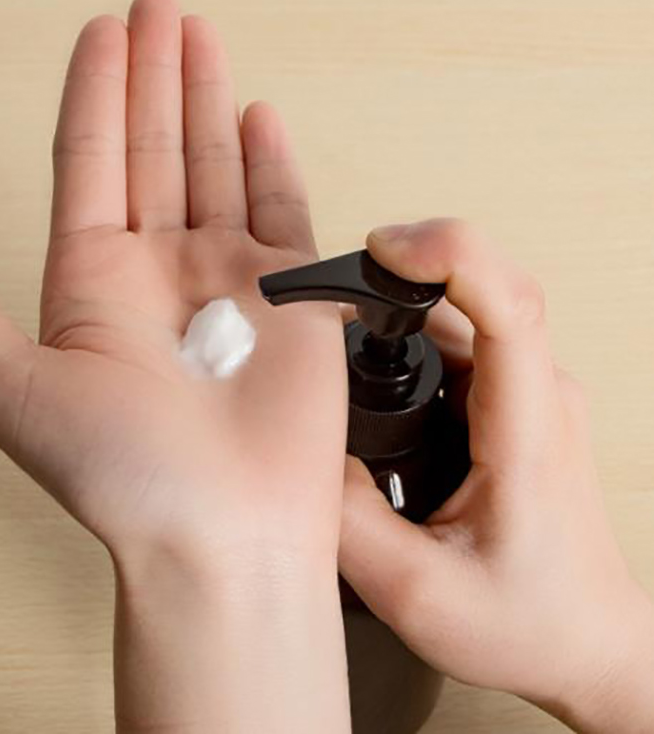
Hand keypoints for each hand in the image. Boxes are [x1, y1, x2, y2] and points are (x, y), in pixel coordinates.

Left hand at [0, 0, 351, 733]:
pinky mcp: (292, 298)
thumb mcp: (16, 393)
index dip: (95, 95)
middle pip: (152, 152)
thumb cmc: (127, 477)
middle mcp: (159, 277)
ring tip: (200, 38)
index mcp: (93, 288)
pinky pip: (282, 212)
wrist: (222, 531)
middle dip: (154, 76)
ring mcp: (229, 281)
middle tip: (158, 9)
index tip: (104, 33)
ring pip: (214, 168)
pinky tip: (258, 116)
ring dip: (206, 99)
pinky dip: (272, 162)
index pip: (90, 167)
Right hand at [338, 218, 653, 732]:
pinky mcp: (508, 401)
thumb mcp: (419, 594)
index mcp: (526, 428)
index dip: (449, 255)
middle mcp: (534, 394)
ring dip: (401, 299)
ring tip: (335, 321)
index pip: (508, 305)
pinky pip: (460, 339)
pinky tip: (370, 352)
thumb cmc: (530, 622)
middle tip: (329, 289)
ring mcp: (525, 394)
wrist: (586, 641)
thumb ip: (349, 522)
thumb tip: (303, 450)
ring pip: (463, 311)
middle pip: (477, 288)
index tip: (387, 248)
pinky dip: (409, 328)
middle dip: (401, 269)